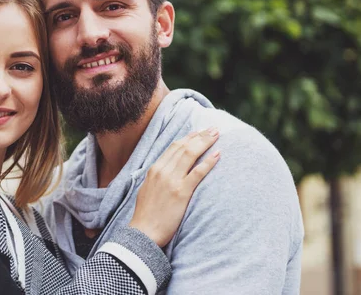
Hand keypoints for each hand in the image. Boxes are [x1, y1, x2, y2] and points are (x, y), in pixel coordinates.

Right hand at [129, 127, 219, 246]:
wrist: (143, 232)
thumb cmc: (146, 215)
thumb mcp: (147, 190)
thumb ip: (156, 178)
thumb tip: (165, 172)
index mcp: (154, 169)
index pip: (173, 147)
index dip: (188, 137)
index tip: (199, 132)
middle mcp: (162, 171)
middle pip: (184, 147)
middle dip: (200, 136)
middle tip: (213, 128)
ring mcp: (171, 181)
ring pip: (190, 155)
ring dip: (205, 142)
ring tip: (217, 134)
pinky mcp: (181, 192)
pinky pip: (197, 173)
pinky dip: (208, 162)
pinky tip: (217, 154)